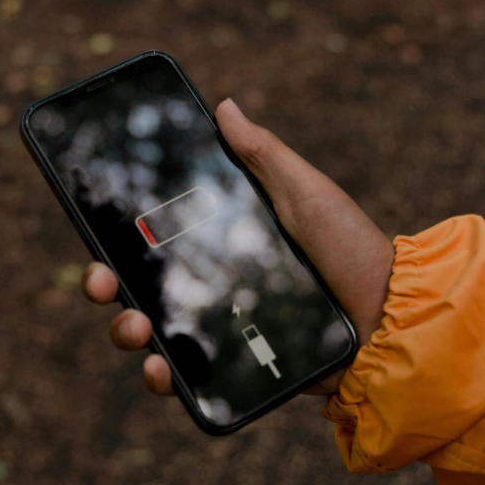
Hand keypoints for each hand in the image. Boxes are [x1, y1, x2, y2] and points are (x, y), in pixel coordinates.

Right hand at [81, 98, 394, 396]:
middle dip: (105, 284)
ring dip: (126, 330)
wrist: (390, 317)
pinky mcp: (236, 369)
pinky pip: (188, 378)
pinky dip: (162, 378)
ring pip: (152, 333)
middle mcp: (212, 284)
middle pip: (137, 286)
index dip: (115, 239)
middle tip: (101, 282)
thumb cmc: (351, 247)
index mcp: (220, 241)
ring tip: (136, 326)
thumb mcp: (305, 192)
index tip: (94, 237)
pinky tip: (159, 371)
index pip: (152, 238)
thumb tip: (224, 106)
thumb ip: (263, 154)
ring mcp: (221, 328)